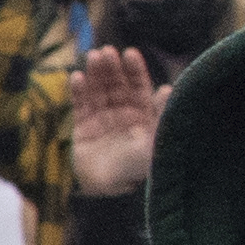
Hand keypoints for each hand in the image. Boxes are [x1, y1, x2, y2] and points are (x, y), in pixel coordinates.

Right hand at [67, 47, 161, 195]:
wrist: (109, 193)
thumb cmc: (137, 170)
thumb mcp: (155, 142)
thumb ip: (161, 115)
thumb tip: (169, 88)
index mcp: (143, 116)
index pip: (139, 87)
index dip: (135, 70)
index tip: (130, 53)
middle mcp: (123, 115)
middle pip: (117, 85)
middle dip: (112, 68)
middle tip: (106, 52)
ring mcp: (102, 120)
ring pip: (98, 91)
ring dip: (95, 74)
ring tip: (92, 58)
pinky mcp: (83, 129)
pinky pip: (80, 105)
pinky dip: (78, 91)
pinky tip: (76, 77)